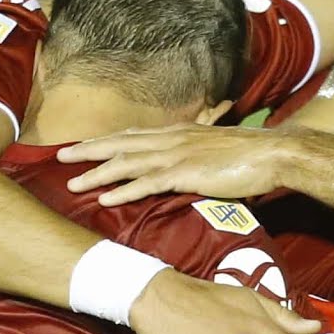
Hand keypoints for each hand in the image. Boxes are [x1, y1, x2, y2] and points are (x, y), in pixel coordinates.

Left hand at [60, 124, 297, 206]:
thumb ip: (196, 157)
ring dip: (97, 174)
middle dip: (88, 150)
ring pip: (127, 163)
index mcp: (179, 134)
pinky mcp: (185, 174)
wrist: (274, 153)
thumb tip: (187, 170)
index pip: (133, 135)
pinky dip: (124, 191)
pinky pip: (147, 183)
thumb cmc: (250, 156)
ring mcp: (177, 155)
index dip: (106, 141)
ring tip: (72, 183)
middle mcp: (172, 140)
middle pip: (120, 144)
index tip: (83, 145)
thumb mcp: (215, 150)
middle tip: (59, 157)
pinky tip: (105, 199)